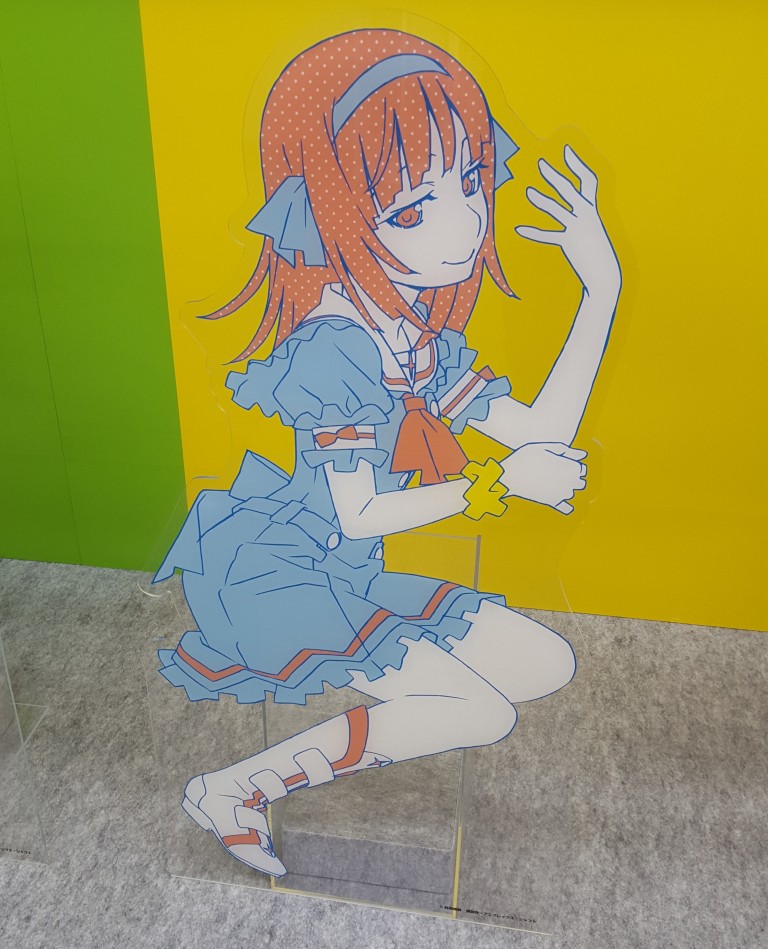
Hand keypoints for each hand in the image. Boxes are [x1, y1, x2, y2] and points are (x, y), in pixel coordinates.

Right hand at [500, 442, 586, 514]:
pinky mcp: (552, 502)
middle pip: (580, 482)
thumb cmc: (527, 457)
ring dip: (567, 488)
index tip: (559, 461)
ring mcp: (562, 494)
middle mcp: (570, 482)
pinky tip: (564, 502)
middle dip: (572, 477)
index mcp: (571, 467)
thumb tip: (583, 455)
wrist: (510, 475)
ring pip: (572, 492)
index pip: (581, 469)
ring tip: (550, 480)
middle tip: (554, 470)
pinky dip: (567, 506)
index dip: (572, 464)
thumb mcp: (547, 447)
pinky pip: (566, 508)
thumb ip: (568, 451)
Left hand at [516, 146, 620, 301]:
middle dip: (555, 175)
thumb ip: (582, 217)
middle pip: (569, 189)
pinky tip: (519, 229)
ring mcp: (577, 228)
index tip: (566, 150)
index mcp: (593, 209)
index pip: (588, 180)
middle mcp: (586, 214)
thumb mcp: (592, 229)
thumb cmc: (597, 251)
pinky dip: (533, 232)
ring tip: (528, 192)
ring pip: (556, 209)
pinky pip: (548, 235)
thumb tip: (573, 209)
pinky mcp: (568, 242)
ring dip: (541, 200)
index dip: (578, 164)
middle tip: (540, 163)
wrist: (605, 273)